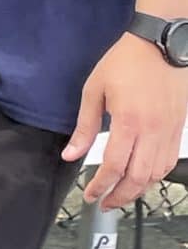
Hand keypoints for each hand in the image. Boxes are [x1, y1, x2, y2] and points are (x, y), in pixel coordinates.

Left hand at [62, 32, 187, 210]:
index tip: (90, 195)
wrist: (160, 45)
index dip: (101, 186)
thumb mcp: (94, 89)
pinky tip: (142, 177)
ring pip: (156, 175)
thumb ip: (84, 126)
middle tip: (104, 203)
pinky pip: (169, 162)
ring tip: (121, 194)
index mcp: (129, 121)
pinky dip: (155, 176)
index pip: (114, 166)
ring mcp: (168, 132)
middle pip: (137, 178)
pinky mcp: (178, 129)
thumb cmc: (125, 62)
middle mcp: (152, 131)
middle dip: (119, 196)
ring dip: (137, 190)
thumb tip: (71, 154)